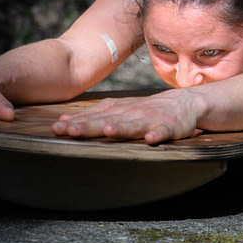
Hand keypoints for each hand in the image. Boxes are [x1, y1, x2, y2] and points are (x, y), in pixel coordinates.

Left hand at [51, 89, 203, 143]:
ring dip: (120, 128)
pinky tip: (150, 140)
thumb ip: (93, 115)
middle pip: (108, 120)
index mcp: (119, 111)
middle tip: (70, 130)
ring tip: (107, 131)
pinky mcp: (170, 127)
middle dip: (89, 126)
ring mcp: (151, 120)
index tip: (57, 128)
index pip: (94, 117)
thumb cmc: (147, 109)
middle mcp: (132, 114)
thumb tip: (64, 120)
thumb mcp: (119, 109)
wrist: (185, 102)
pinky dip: (157, 135)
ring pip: (133, 125)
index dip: (76, 122)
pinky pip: (163, 132)